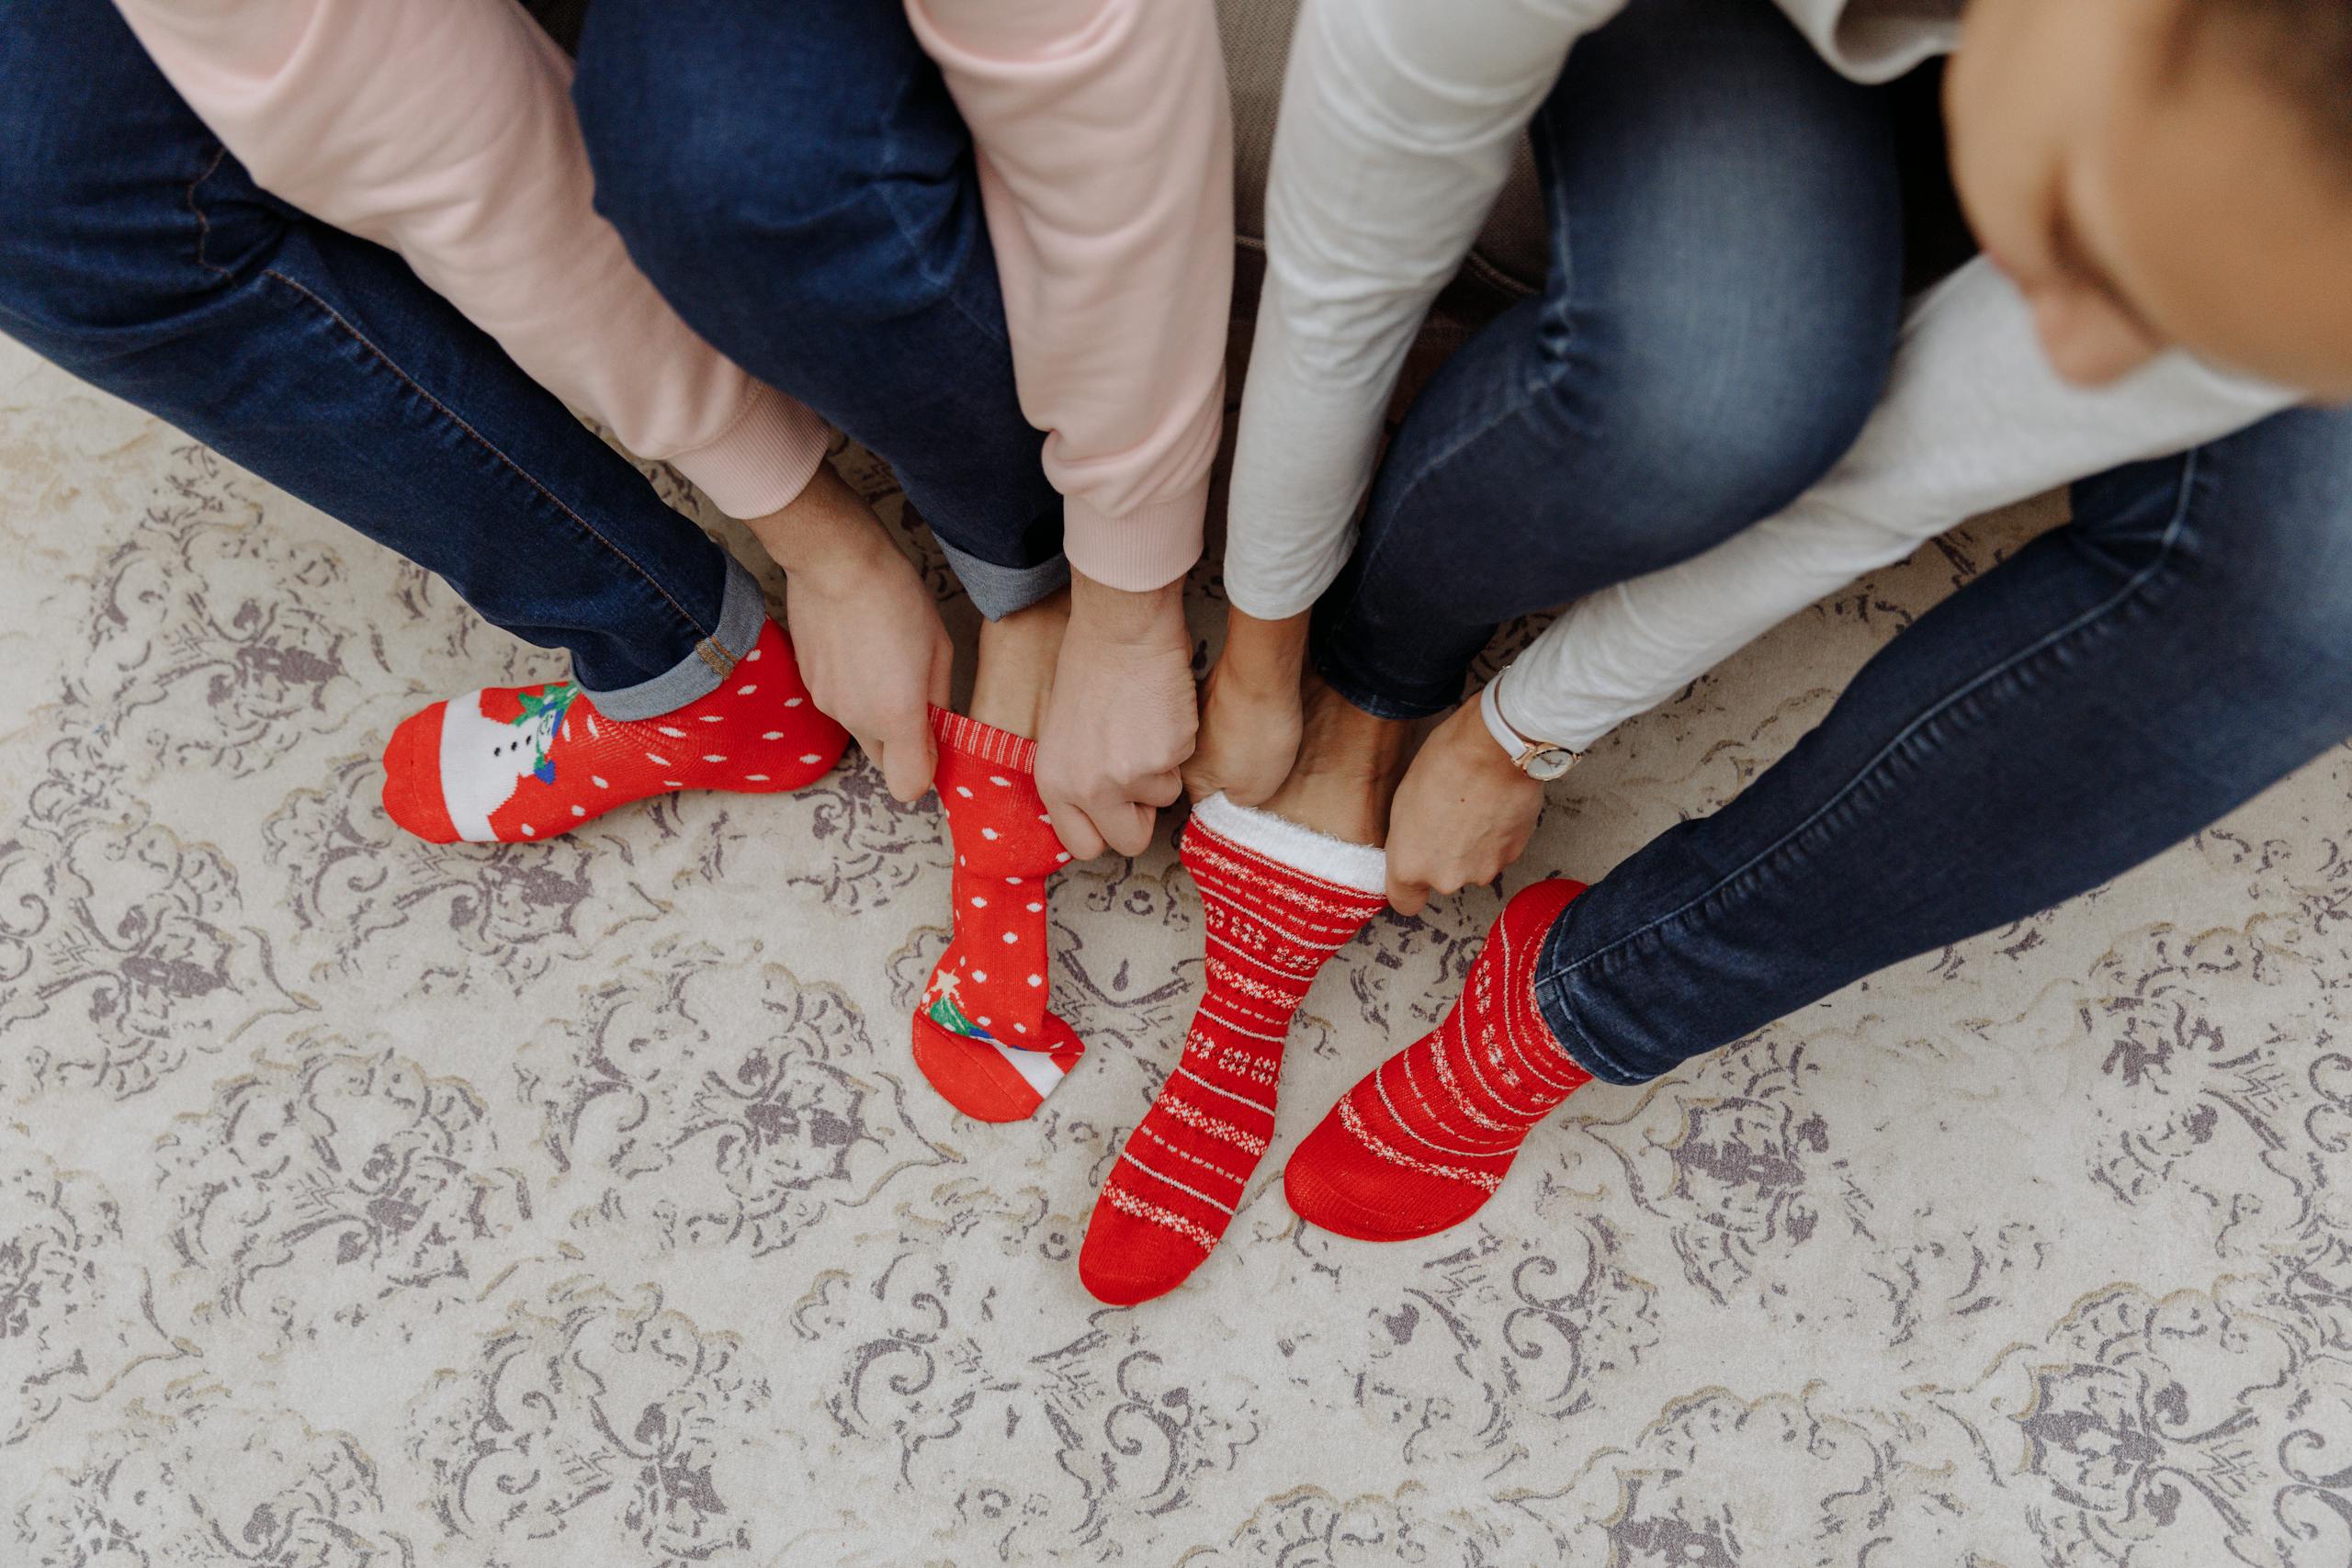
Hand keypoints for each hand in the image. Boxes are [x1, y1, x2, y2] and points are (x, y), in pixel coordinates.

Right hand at [751, 464, 952, 801]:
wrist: (835, 562)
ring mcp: (826, 704)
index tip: (935, 740)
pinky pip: (838, 705)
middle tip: (914, 696)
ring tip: (884, 662)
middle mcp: (856, 720)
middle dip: (902, 743)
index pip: (910, 787)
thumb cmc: (897, 597)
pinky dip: (851, 691)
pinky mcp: (808, 684)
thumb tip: (939, 730)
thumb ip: (939, 702)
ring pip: (860, 731)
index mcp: (896, 717)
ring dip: (875, 714)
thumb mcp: (939, 650)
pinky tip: (859, 651)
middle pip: (883, 762)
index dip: (926, 770)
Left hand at [1036, 573, 1196, 858]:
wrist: (1122, 630)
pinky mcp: (1165, 758)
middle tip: (1142, 775)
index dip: (1106, 829)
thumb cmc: (1090, 666)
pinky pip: (1183, 767)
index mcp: (1054, 783)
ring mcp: (1128, 777)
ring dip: (1163, 769)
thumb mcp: (1063, 734)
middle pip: (1130, 842)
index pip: (1082, 845)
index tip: (1116, 812)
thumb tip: (1104, 808)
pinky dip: (1179, 744)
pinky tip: (1160, 712)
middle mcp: (1088, 789)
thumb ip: (1078, 778)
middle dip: (1143, 815)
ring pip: (1164, 798)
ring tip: (1146, 725)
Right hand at [1183, 608, 1306, 806]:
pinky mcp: (1212, 693)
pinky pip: (1225, 720)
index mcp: (1189, 777)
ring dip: (1236, 747)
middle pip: (1207, 773)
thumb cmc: (1257, 735)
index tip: (1244, 804)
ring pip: (1216, 744)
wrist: (1261, 675)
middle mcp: (1183, 748)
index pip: (1202, 805)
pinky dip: (1240, 723)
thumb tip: (1231, 800)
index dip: (1225, 808)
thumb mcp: (1253, 792)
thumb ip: (1236, 804)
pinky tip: (1259, 720)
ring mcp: (1196, 717)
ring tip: (1262, 743)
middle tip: (1259, 773)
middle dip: (1231, 776)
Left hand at [1384, 694, 1546, 915]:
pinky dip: (1496, 836)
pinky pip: (1498, 852)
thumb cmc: (1443, 763)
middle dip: (1444, 857)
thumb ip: (1409, 840)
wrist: (1495, 749)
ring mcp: (1483, 870)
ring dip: (1473, 847)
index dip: (1409, 887)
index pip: (1405, 902)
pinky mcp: (1512, 856)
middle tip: (1447, 818)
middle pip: (1442, 879)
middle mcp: (1446, 879)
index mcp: (1410, 865)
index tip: (1414, 868)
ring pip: (1473, 866)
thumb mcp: (1403, 802)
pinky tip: (1494, 807)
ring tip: (1473, 808)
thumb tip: (1419, 848)